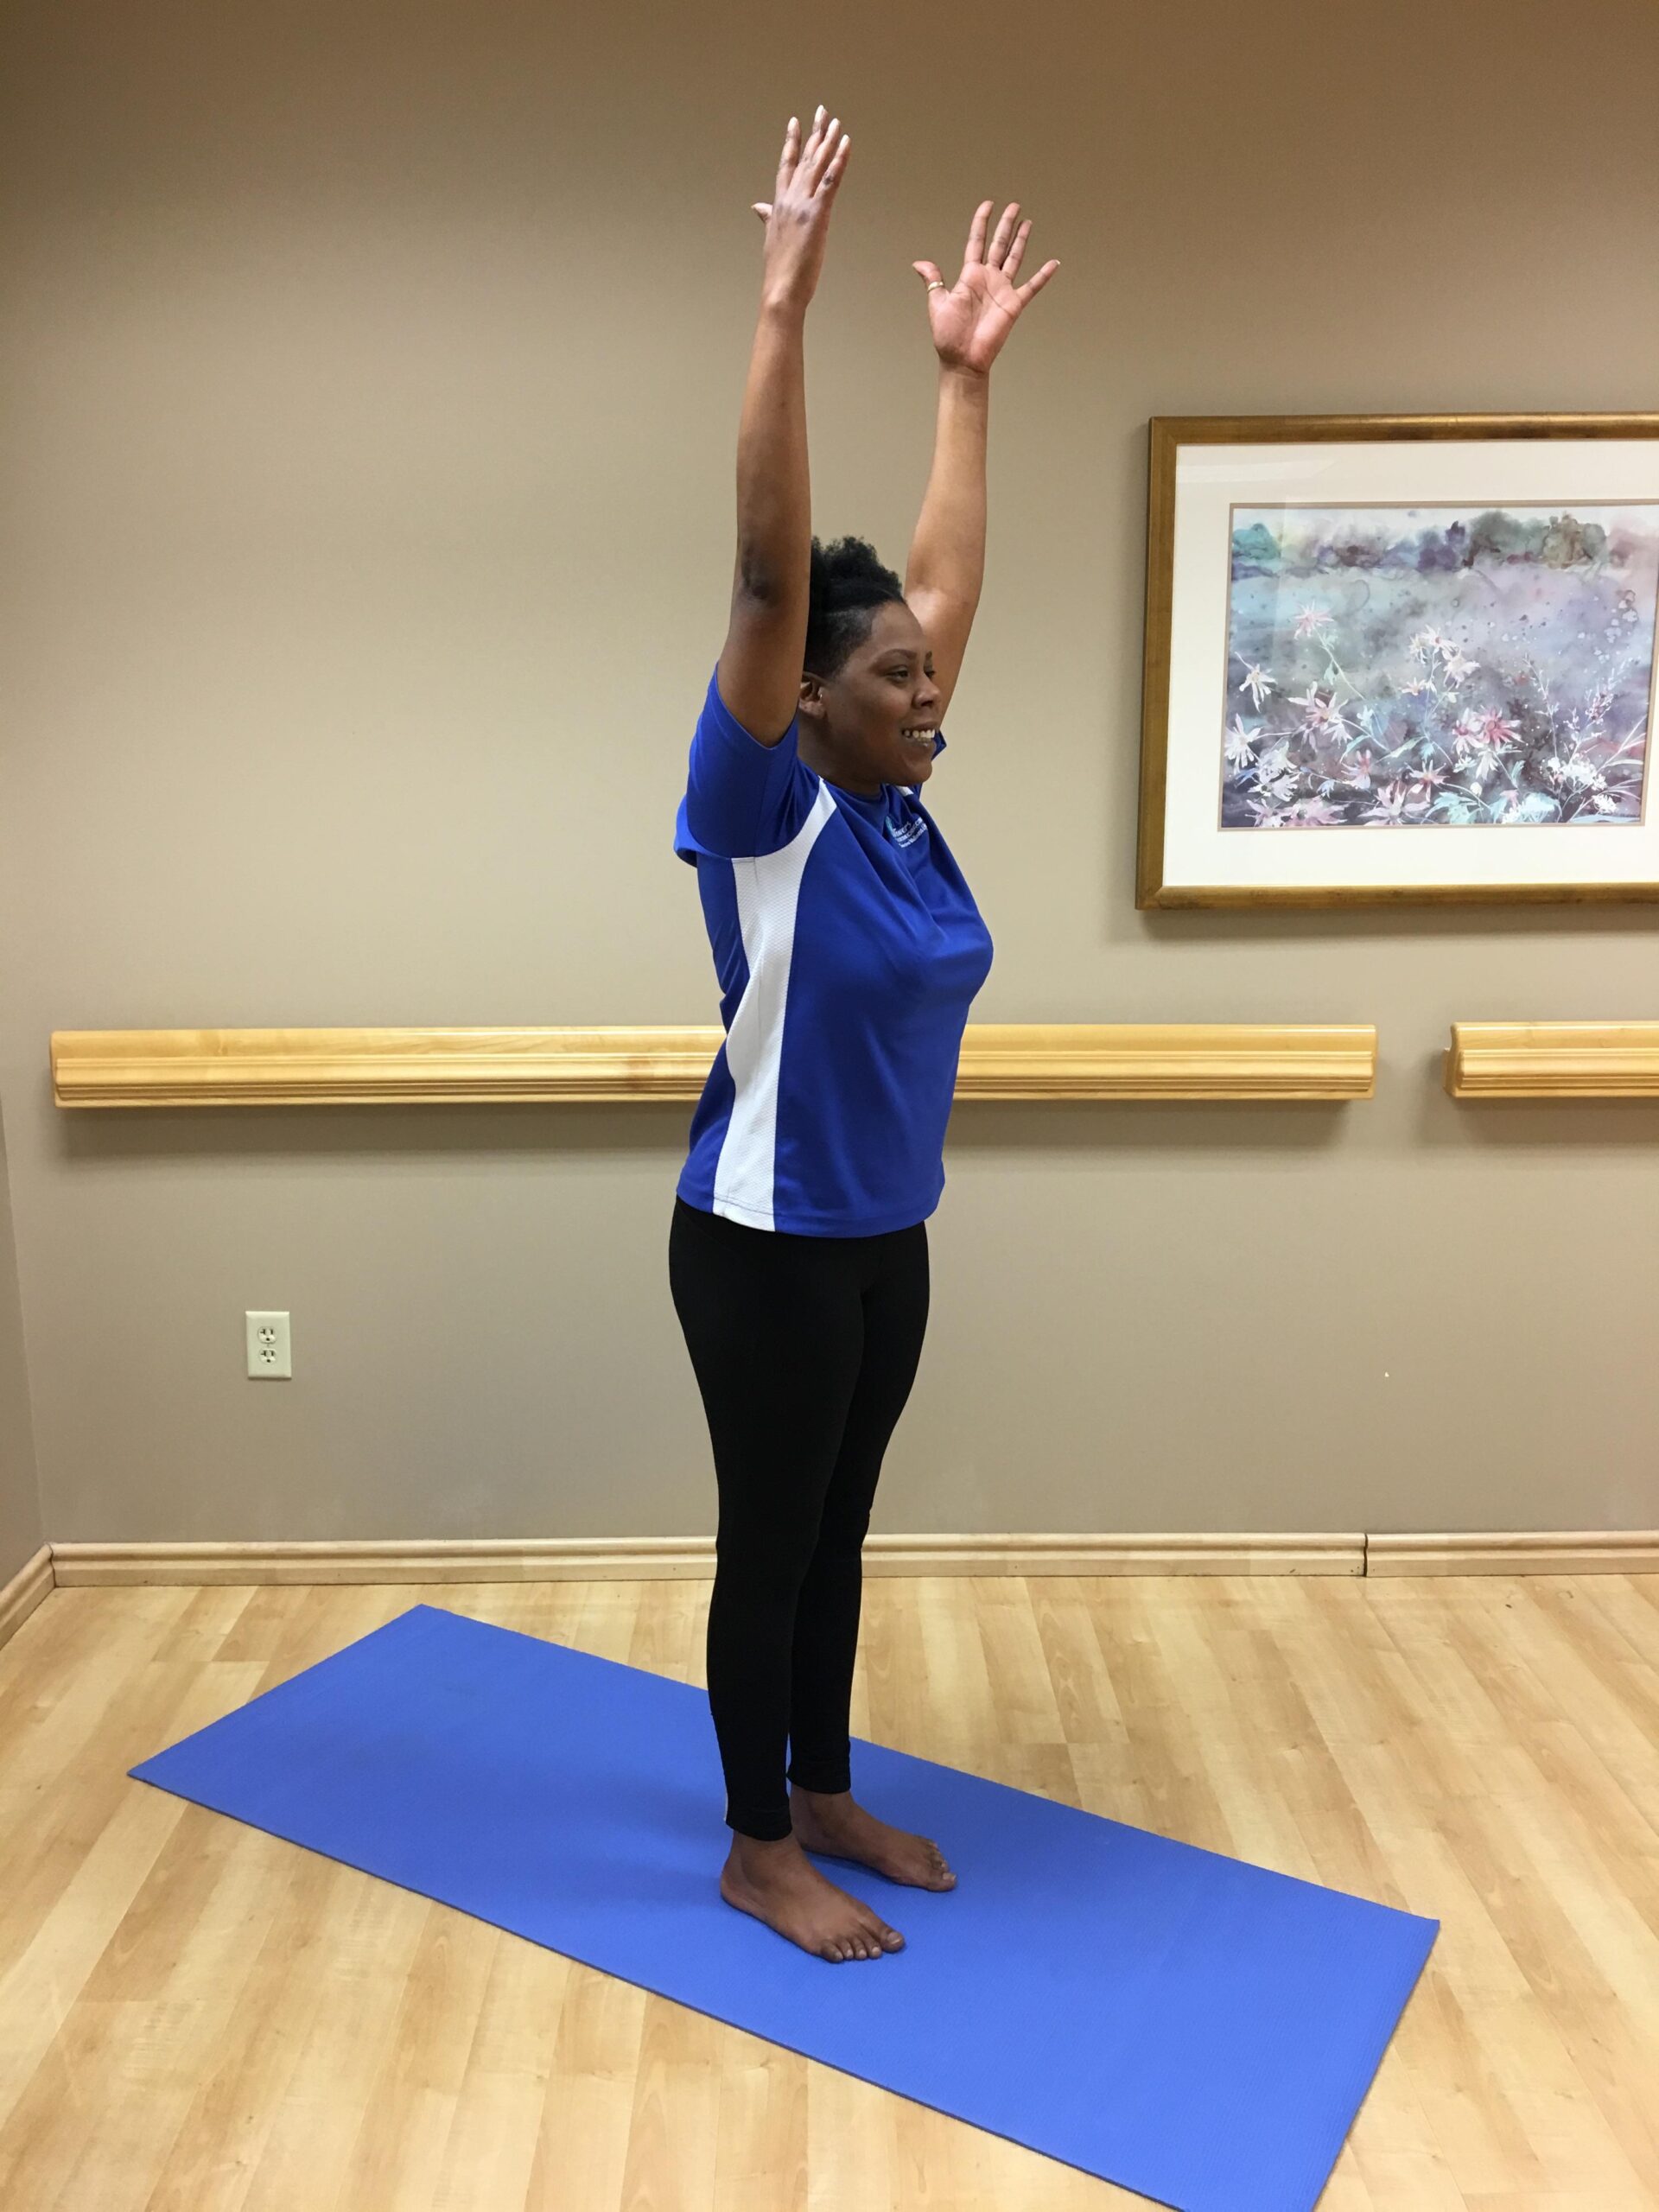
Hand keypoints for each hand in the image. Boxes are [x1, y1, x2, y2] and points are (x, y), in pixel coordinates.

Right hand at [749, 106, 850, 311]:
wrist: (780, 291)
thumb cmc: (778, 272)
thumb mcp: (771, 238)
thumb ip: (767, 218)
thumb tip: (758, 207)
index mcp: (778, 204)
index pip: (786, 165)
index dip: (792, 142)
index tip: (795, 122)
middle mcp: (789, 199)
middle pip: (804, 159)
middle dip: (815, 133)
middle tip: (823, 111)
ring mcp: (802, 205)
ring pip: (817, 165)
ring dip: (829, 141)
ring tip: (837, 122)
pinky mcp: (817, 214)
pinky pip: (830, 181)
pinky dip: (839, 162)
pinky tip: (846, 145)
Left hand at [912, 201, 1059, 375]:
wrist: (962, 359)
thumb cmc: (948, 335)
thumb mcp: (937, 302)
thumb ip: (933, 280)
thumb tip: (918, 263)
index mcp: (969, 275)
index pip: (976, 242)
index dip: (982, 223)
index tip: (988, 205)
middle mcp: (987, 279)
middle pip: (999, 244)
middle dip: (1006, 225)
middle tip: (1014, 206)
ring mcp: (1002, 290)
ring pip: (1014, 258)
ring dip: (1021, 240)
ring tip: (1027, 222)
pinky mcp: (1013, 304)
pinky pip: (1032, 287)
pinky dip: (1043, 276)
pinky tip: (1054, 263)